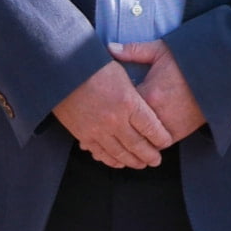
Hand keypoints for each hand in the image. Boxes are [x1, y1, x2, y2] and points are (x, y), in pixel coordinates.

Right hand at [52, 61, 172, 168]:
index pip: (151, 127)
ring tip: (141, 164)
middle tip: (157, 161)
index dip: (161, 137)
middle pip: (137, 144)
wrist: (63, 71)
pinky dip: (110, 160)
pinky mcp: (83, 134)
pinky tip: (118, 163)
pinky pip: (100, 152)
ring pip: (119, 152)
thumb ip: (136, 89)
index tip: (167, 142)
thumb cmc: (95, 66)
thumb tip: (150, 99)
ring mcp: (98, 130)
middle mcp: (115, 120)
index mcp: (129, 102)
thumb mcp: (123, 71)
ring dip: (132, 161)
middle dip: (149, 155)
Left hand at [108, 39, 206, 144]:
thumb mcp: (161, 50)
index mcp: (149, 94)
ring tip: (122, 135)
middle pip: (127, 128)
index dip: (112, 106)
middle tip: (106, 128)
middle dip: (118, 126)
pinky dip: (149, 142)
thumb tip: (110, 47)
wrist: (220, 73)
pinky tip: (142, 138)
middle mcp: (156, 114)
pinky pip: (157, 144)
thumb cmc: (189, 61)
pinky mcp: (179, 133)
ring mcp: (168, 126)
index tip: (107, 105)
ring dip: (133, 138)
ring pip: (141, 140)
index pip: (120, 107)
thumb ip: (134, 51)